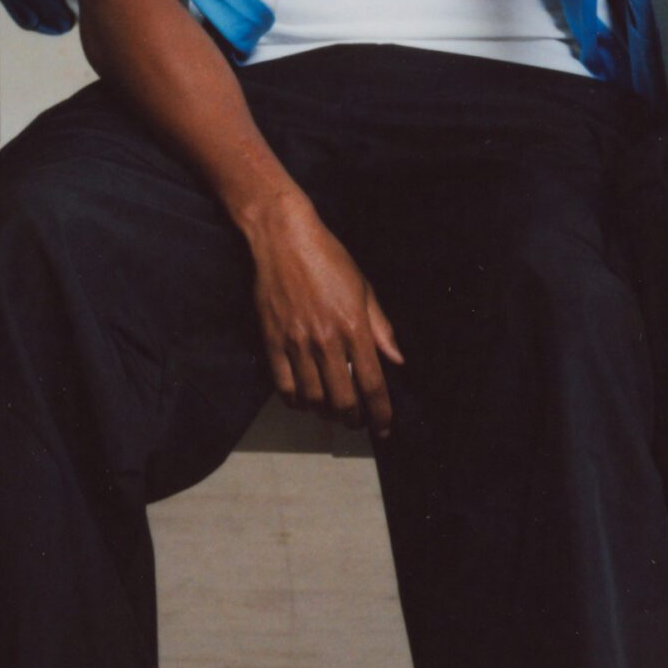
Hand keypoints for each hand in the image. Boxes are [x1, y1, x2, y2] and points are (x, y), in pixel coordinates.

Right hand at [238, 190, 404, 437]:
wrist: (283, 239)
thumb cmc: (328, 258)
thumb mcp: (363, 289)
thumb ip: (380, 328)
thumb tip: (397, 359)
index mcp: (354, 327)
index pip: (372, 384)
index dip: (381, 413)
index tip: (383, 427)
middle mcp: (326, 340)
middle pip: (342, 400)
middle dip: (352, 419)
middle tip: (357, 421)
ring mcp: (296, 343)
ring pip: (312, 399)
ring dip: (325, 413)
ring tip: (332, 410)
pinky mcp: (271, 341)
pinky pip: (283, 386)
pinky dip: (295, 401)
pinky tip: (304, 400)